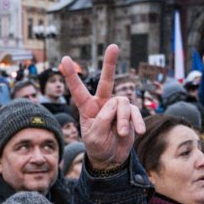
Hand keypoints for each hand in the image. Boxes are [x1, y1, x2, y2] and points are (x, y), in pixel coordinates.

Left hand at [61, 44, 144, 169]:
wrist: (112, 157)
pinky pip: (135, 112)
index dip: (71, 76)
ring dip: (123, 120)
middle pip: (106, 81)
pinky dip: (138, 122)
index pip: (78, 90)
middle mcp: (103, 103)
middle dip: (109, 63)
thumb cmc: (98, 147)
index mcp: (87, 108)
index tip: (64, 59)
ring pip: (122, 103)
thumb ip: (102, 121)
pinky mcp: (130, 113)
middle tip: (114, 46)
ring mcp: (117, 107)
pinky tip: (139, 132)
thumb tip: (115, 104)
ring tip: (121, 133)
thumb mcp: (93, 138)